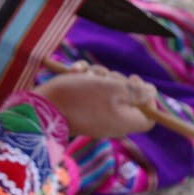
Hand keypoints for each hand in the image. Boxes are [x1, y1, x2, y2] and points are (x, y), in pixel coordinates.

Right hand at [34, 62, 156, 137]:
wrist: (41, 108)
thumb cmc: (78, 97)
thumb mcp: (112, 88)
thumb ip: (136, 91)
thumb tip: (152, 92)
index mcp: (125, 121)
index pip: (149, 116)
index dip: (147, 97)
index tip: (134, 79)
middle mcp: (113, 122)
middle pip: (126, 98)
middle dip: (116, 80)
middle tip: (103, 74)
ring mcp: (96, 117)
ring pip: (106, 91)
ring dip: (97, 76)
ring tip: (84, 72)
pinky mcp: (81, 110)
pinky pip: (90, 94)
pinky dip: (84, 80)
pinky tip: (74, 72)